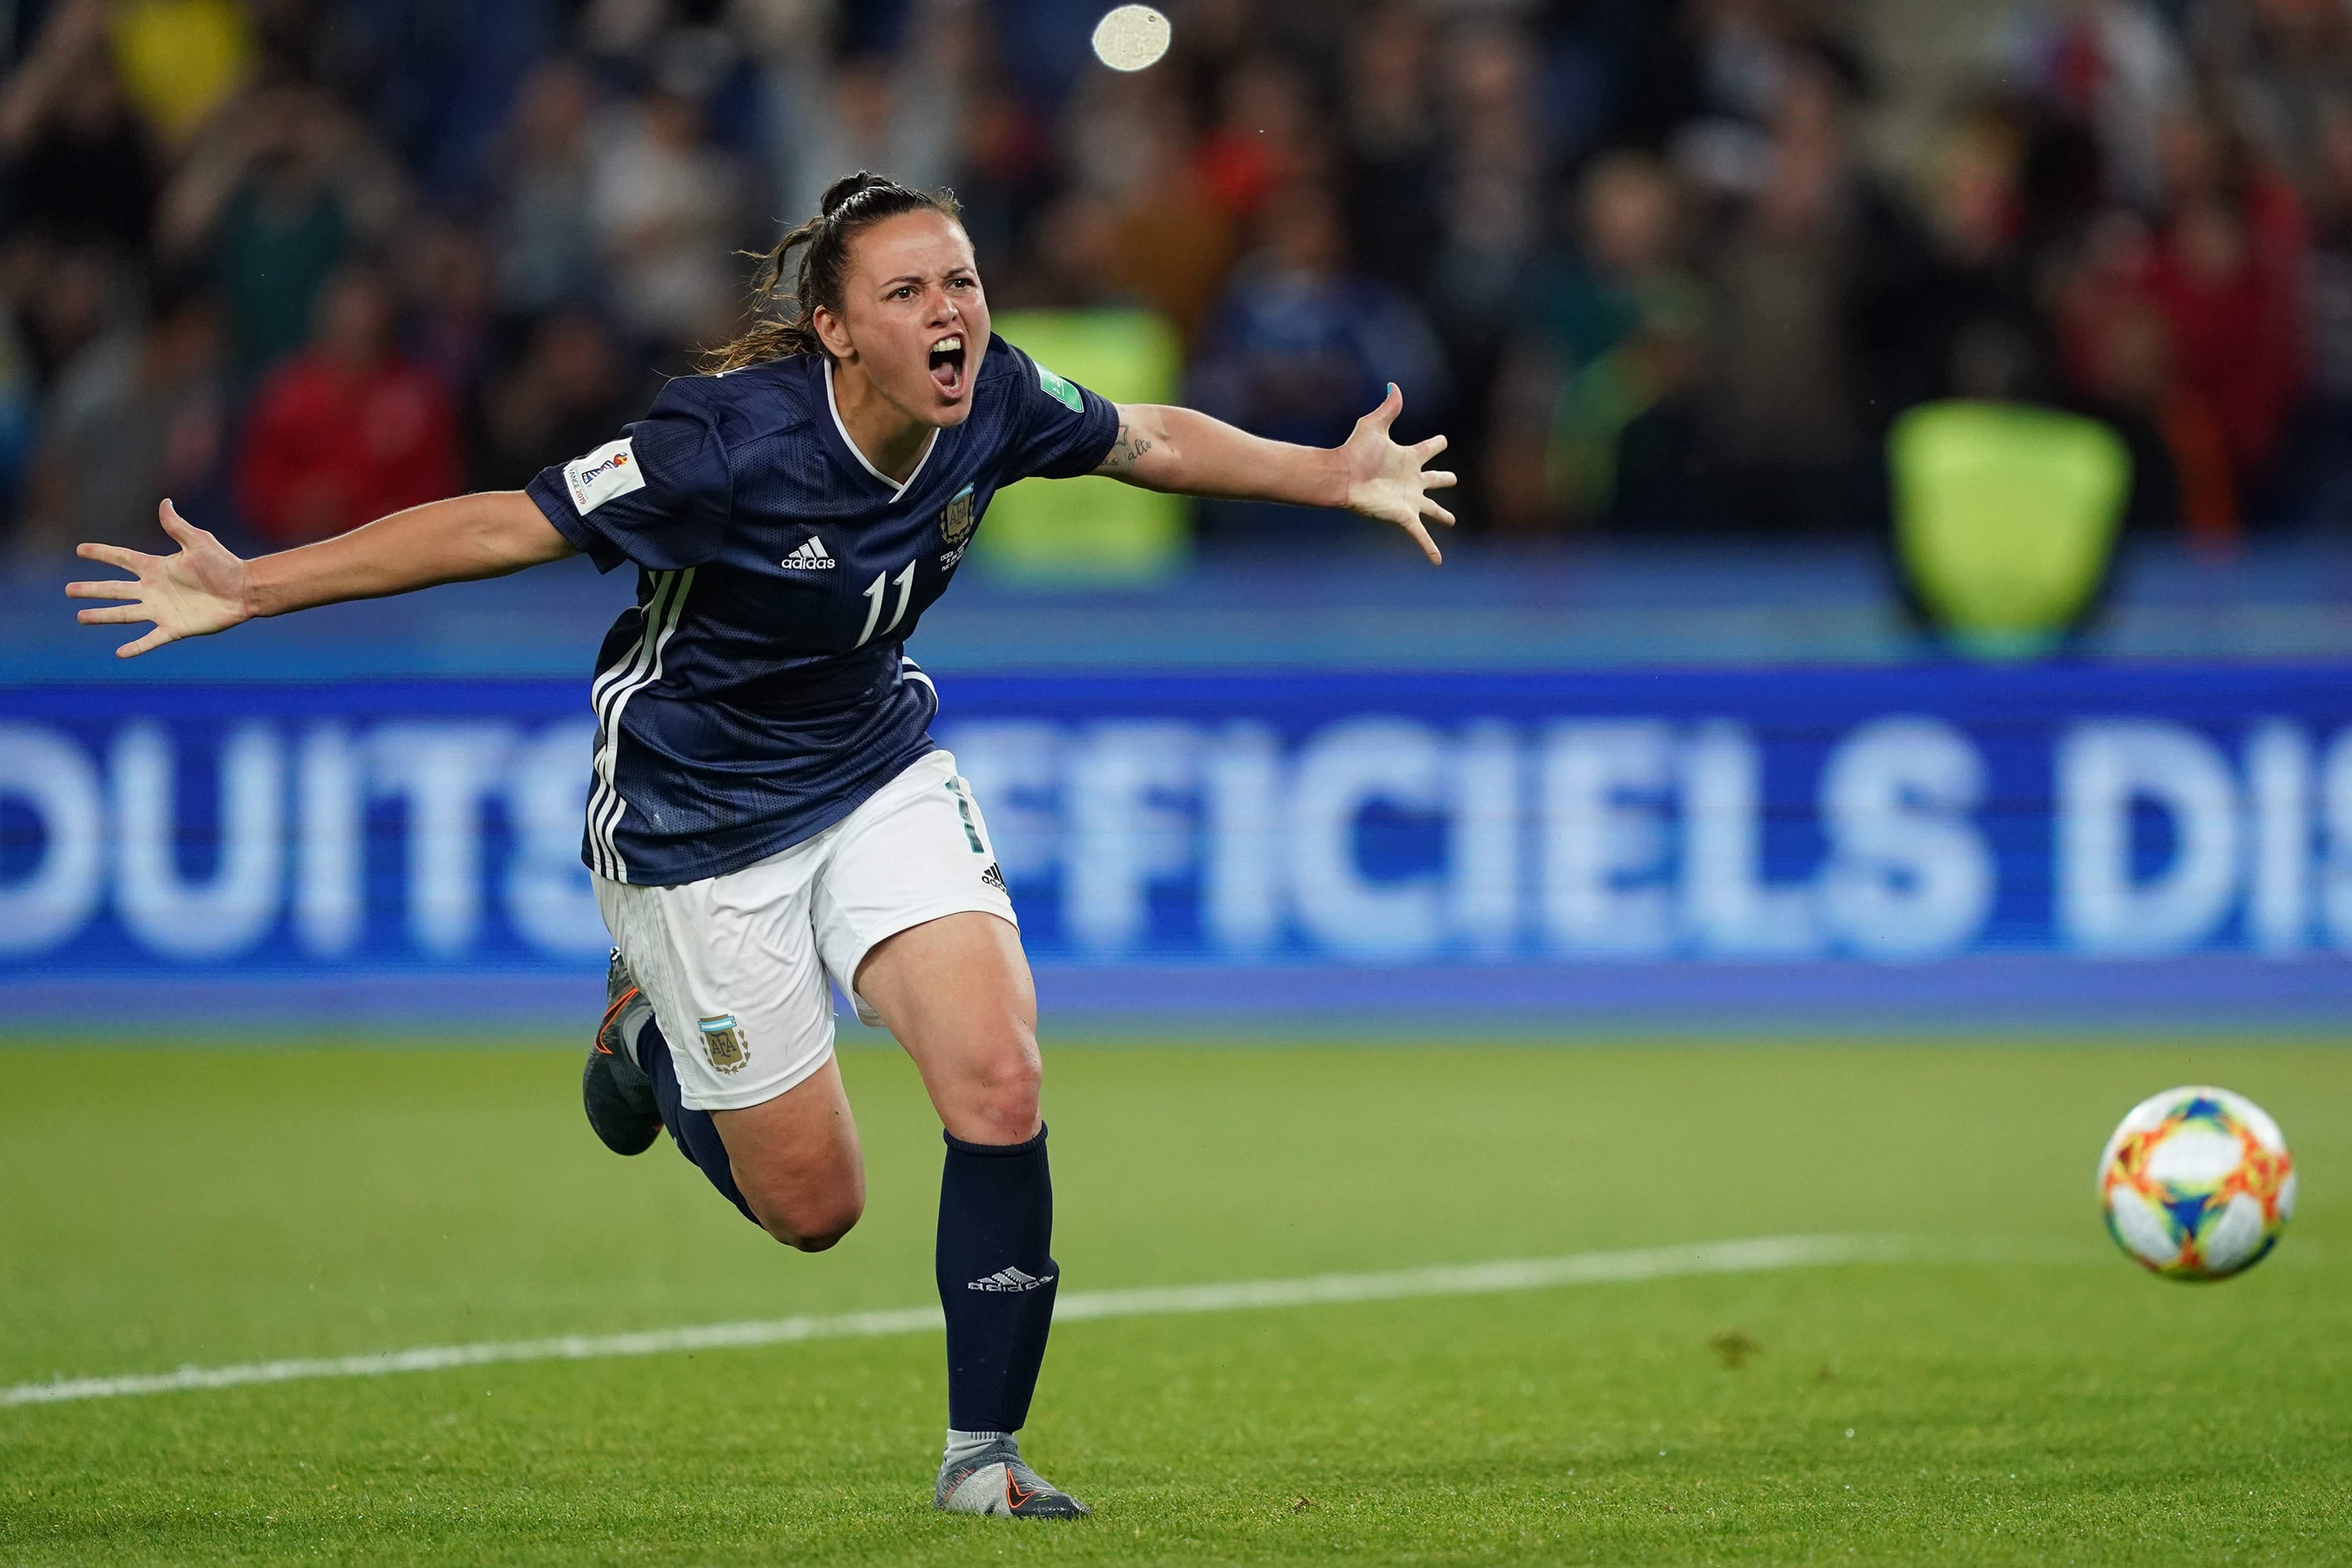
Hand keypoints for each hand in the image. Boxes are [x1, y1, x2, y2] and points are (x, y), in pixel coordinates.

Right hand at [65, 500, 252, 657]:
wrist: (244, 590)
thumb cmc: (224, 564)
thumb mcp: (198, 542)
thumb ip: (177, 526)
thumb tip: (165, 502)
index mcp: (157, 567)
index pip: (122, 559)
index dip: (102, 554)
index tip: (79, 549)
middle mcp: (154, 589)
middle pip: (115, 589)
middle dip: (92, 590)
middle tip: (69, 590)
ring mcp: (162, 610)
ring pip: (125, 614)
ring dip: (102, 616)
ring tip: (81, 617)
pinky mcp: (175, 627)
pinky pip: (151, 639)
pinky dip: (136, 647)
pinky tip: (119, 654)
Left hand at [1334, 384, 1457, 564]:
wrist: (1340, 476)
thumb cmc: (1354, 450)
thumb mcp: (1373, 425)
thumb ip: (1388, 407)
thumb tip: (1393, 384)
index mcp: (1407, 457)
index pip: (1428, 449)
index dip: (1437, 444)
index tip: (1442, 441)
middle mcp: (1411, 479)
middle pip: (1434, 479)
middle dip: (1444, 479)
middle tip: (1451, 478)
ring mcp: (1409, 499)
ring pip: (1432, 508)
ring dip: (1442, 515)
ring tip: (1451, 521)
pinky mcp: (1404, 515)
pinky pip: (1420, 534)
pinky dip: (1430, 548)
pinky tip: (1438, 562)